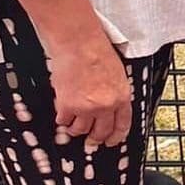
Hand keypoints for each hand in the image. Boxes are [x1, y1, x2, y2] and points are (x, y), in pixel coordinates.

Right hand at [49, 32, 132, 147]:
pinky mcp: (68, 106)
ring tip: (73, 122)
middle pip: (101, 132)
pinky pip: (63, 121)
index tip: (111, 141)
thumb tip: (108, 107)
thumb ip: (114, 92)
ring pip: (80, 130)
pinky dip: (62, 118)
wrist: (79, 43)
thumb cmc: (97, 51)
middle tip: (90, 140)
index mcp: (121, 96)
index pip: (122, 124)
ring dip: (76, 128)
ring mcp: (86, 108)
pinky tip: (62, 112)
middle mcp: (106, 105)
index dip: (116, 136)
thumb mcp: (116, 74)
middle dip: (95, 139)